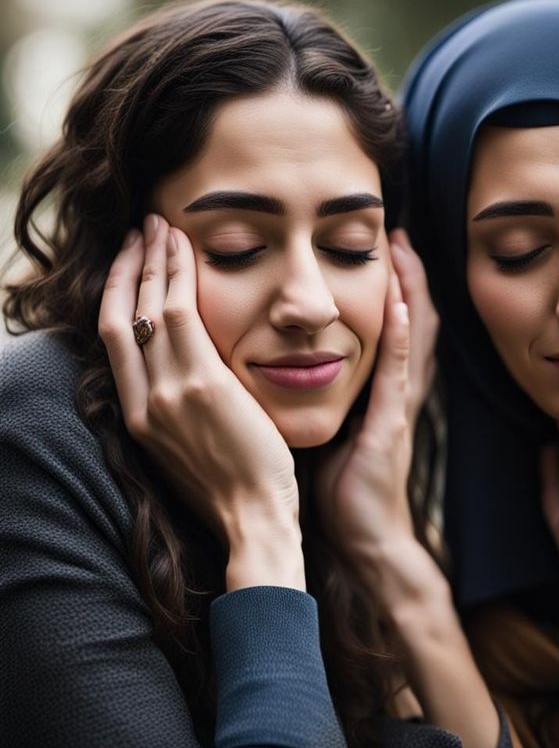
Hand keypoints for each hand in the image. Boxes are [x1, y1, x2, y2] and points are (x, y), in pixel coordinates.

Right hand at [98, 216, 302, 589]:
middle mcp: (144, 400)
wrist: (256, 521)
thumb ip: (182, 416)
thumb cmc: (239, 494)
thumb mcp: (193, 454)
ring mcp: (168, 390)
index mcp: (140, 418)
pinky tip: (184, 247)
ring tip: (163, 226)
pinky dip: (177, 273)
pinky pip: (179, 312)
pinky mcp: (201, 384)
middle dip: (128, 265)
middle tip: (141, 231)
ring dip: (153, 258)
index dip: (117, 294)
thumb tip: (188, 391)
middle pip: (120, 313)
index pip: (114, 340)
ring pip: (146, 304)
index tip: (129, 265)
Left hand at [315, 230, 437, 572]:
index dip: (388, 288)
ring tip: (405, 248)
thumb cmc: (339, 494)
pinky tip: (398, 302)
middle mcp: (392, 394)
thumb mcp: (324, 431)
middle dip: (408, 276)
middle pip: (409, 323)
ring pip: (410, 336)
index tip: (378, 248)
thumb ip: (311, 397)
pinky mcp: (390, 425)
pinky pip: (397, 371)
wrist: (364, 540)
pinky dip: (399, 335)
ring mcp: (396, 408)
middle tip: (400, 231)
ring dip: (410, 290)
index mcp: (375, 395)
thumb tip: (275, 366)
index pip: (387, 331)